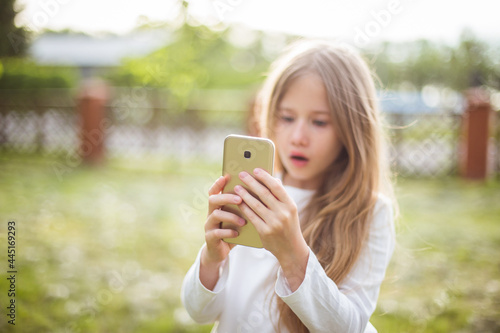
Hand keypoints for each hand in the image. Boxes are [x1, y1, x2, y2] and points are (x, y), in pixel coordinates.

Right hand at [200, 175, 244, 289]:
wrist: (222, 250)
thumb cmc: (235, 229)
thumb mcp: (240, 215)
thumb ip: (247, 203)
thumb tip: (264, 189)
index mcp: (219, 205)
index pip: (215, 190)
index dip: (218, 183)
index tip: (226, 176)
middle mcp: (211, 212)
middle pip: (213, 199)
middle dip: (226, 197)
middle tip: (239, 198)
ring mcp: (209, 225)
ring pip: (215, 215)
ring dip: (230, 216)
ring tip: (243, 221)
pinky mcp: (210, 238)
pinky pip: (217, 233)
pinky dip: (228, 232)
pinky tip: (237, 233)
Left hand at [235, 168, 308, 290]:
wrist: (291, 250)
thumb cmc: (289, 226)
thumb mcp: (290, 211)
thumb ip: (281, 197)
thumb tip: (273, 179)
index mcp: (290, 205)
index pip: (276, 187)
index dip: (265, 177)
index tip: (256, 170)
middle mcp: (283, 213)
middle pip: (264, 194)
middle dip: (251, 182)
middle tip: (242, 174)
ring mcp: (274, 223)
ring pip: (255, 204)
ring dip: (245, 194)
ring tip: (237, 187)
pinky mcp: (265, 232)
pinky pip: (251, 216)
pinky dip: (244, 208)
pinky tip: (239, 202)